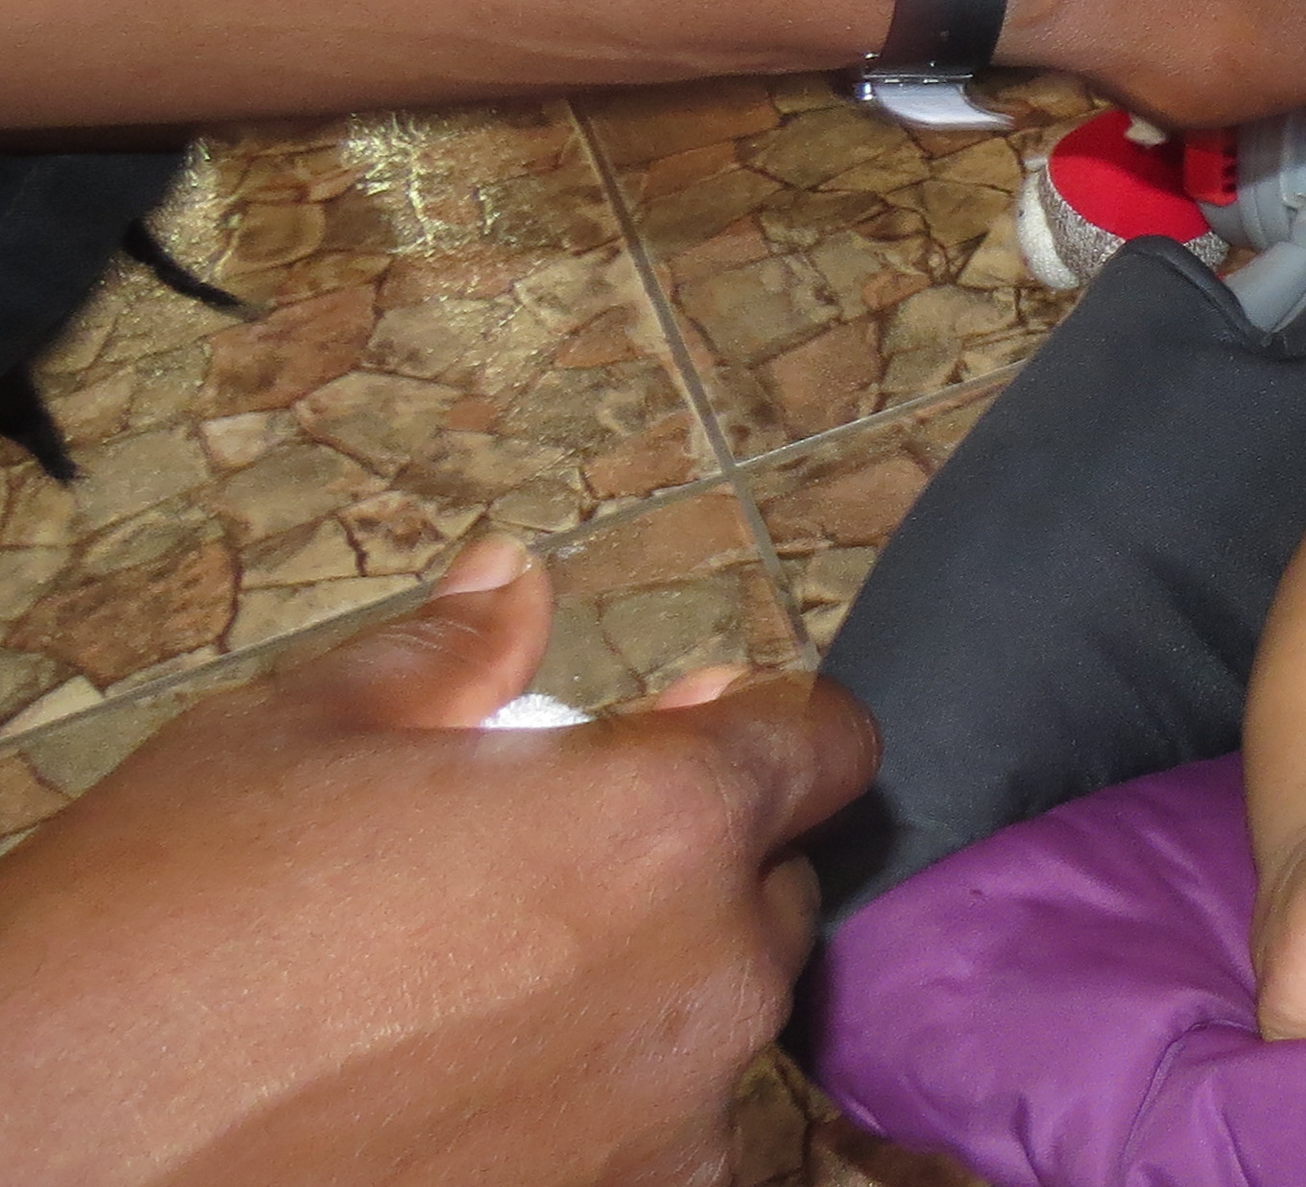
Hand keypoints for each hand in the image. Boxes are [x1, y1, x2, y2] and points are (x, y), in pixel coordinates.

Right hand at [0, 537, 877, 1186]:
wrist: (51, 1155)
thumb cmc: (160, 935)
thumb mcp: (288, 741)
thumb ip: (448, 658)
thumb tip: (514, 578)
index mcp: (658, 825)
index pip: (825, 746)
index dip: (758, 727)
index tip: (683, 729)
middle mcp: (707, 979)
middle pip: (773, 890)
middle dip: (692, 861)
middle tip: (542, 864)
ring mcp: (672, 1125)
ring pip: (716, 1023)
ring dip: (645, 991)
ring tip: (477, 990)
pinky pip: (657, 1137)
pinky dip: (600, 1104)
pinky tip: (468, 1090)